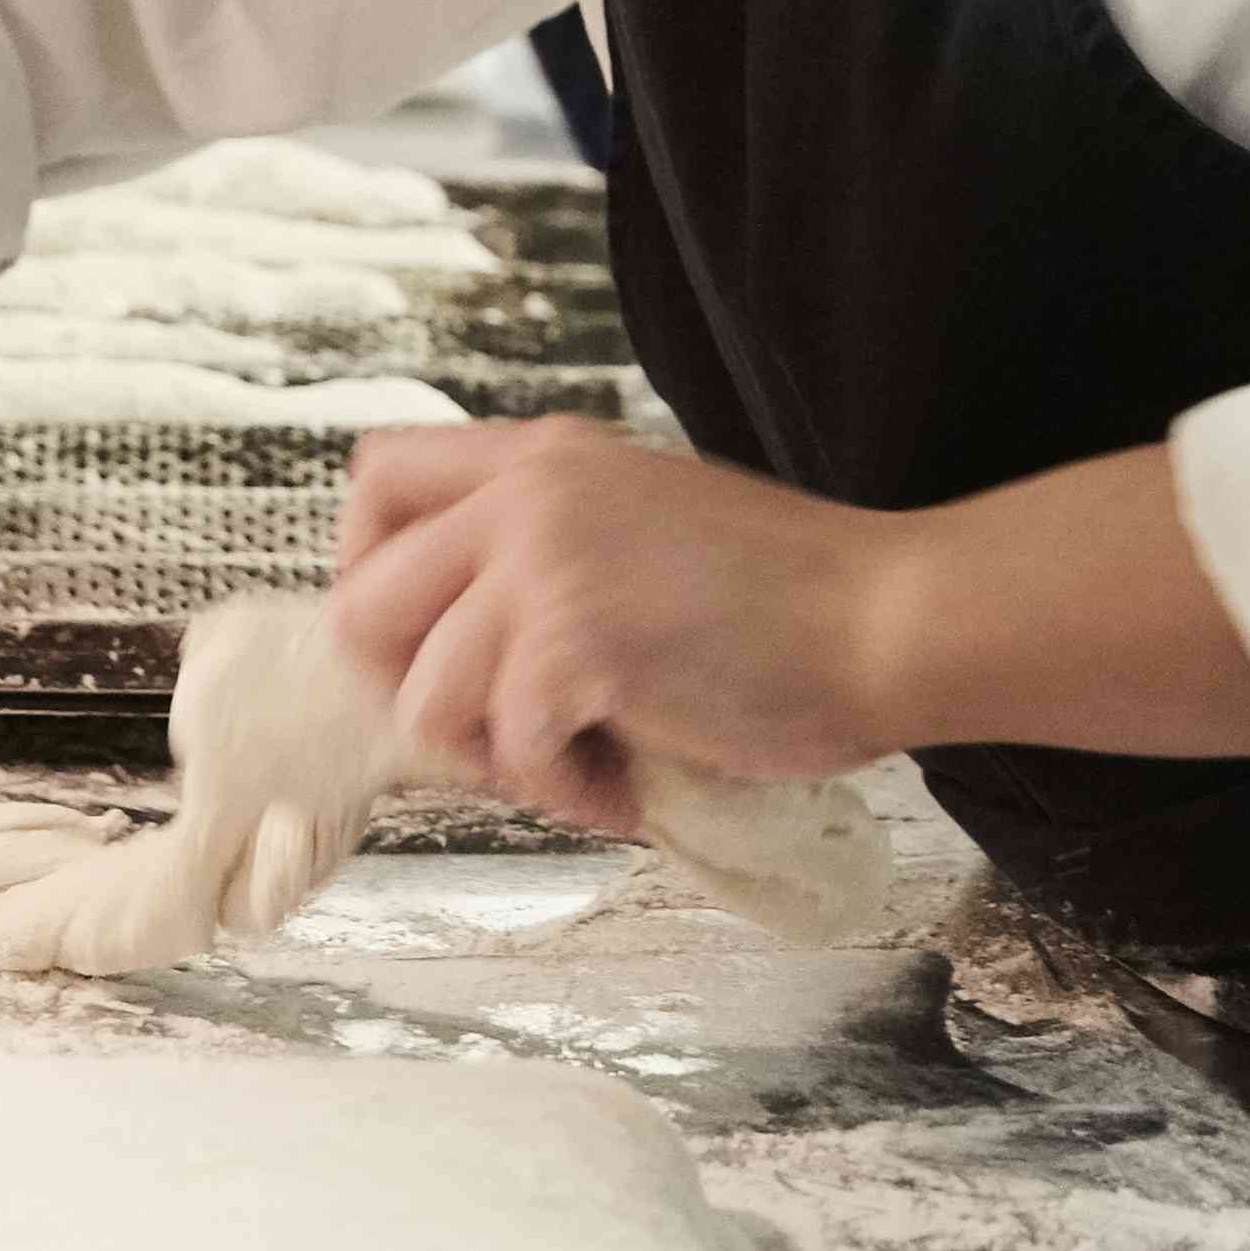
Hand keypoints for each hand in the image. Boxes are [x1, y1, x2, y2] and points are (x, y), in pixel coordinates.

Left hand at [323, 417, 912, 836]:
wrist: (887, 618)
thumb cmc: (791, 596)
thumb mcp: (644, 520)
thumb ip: (550, 545)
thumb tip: (451, 639)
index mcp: (544, 455)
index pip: (376, 480)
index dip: (373, 573)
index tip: (432, 639)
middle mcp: (529, 494)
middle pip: (362, 605)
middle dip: (416, 691)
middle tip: (504, 727)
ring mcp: (546, 565)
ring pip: (426, 701)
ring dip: (501, 760)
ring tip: (588, 762)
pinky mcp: (574, 646)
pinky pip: (511, 754)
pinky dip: (568, 794)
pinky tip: (631, 784)